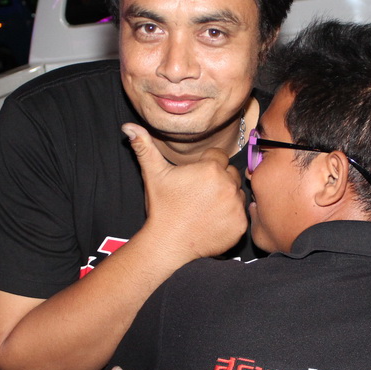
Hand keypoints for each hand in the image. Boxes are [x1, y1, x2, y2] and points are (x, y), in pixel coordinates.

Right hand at [124, 123, 246, 261]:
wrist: (167, 242)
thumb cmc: (161, 207)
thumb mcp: (153, 174)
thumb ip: (144, 146)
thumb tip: (129, 126)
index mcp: (211, 169)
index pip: (219, 157)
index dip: (206, 166)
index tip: (195, 179)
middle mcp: (228, 185)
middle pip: (231, 174)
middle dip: (219, 180)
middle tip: (200, 195)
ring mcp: (236, 206)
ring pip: (237, 193)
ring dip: (227, 197)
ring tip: (206, 208)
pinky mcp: (240, 225)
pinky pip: (241, 214)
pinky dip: (230, 217)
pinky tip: (212, 221)